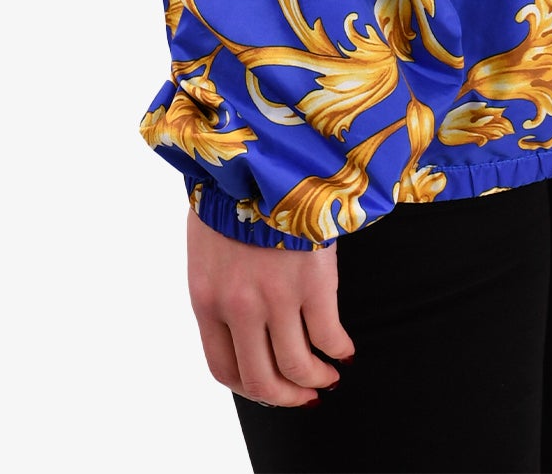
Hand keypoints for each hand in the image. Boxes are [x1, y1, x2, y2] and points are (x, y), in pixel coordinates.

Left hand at [187, 208, 355, 406]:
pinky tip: (345, 347)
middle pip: (262, 379)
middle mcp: (239, 308)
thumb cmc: (233, 196)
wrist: (260, 156)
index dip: (251, 388)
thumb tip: (246, 327)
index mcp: (207, 301)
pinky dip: (340, 349)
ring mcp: (276, 298)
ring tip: (330, 375)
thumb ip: (223, 291)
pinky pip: (329, 334)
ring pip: (298, 365)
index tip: (271, 388)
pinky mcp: (312, 281)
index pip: (225, 369)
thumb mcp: (210, 251)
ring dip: (317, 378)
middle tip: (305, 395)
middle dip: (287, 396)